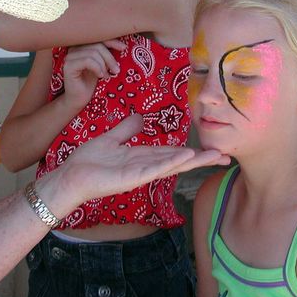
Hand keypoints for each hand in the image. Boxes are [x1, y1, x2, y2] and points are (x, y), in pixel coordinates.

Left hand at [41, 114, 229, 210]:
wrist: (71, 176)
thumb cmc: (88, 161)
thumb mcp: (111, 139)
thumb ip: (126, 130)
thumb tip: (141, 117)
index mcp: (141, 157)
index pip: (170, 153)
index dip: (190, 151)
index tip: (209, 149)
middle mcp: (144, 167)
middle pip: (177, 161)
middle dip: (200, 158)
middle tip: (225, 156)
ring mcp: (140, 174)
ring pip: (172, 165)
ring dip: (193, 160)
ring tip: (216, 156)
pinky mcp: (132, 178)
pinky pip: (155, 169)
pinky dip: (171, 163)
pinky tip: (187, 157)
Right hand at [62, 39, 125, 110]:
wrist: (79, 99)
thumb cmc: (90, 82)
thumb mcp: (101, 65)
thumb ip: (105, 54)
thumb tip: (121, 45)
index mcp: (81, 46)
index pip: (98, 38)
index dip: (111, 41)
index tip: (123, 48)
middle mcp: (73, 49)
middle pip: (97, 45)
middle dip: (109, 58)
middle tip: (116, 70)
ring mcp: (70, 57)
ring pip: (93, 53)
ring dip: (104, 65)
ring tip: (107, 76)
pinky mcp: (69, 66)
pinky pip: (87, 61)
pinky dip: (97, 68)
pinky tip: (100, 76)